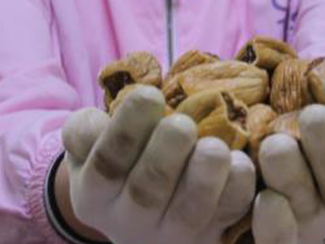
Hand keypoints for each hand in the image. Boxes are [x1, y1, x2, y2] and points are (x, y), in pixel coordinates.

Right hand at [61, 87, 255, 243]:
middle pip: (147, 192)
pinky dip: (237, 189)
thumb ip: (84, 129)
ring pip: (189, 212)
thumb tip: (97, 119)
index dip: (127, 129)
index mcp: (95, 193)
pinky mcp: (211, 231)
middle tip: (181, 125)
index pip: (107, 163)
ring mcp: (173, 232)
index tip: (150, 94)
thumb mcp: (90, 145)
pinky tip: (240, 162)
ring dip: (204, 177)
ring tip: (214, 148)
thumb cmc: (119, 159)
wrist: (140, 211)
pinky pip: (228, 213)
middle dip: (165, 155)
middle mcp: (130, 219)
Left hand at [252, 49, 324, 243]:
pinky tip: (264, 197)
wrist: (275, 176)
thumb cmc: (310, 128)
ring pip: (310, 207)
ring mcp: (313, 222)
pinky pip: (281, 241)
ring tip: (275, 143)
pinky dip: (275, 224)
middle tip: (311, 114)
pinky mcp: (282, 237)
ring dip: (293, 174)